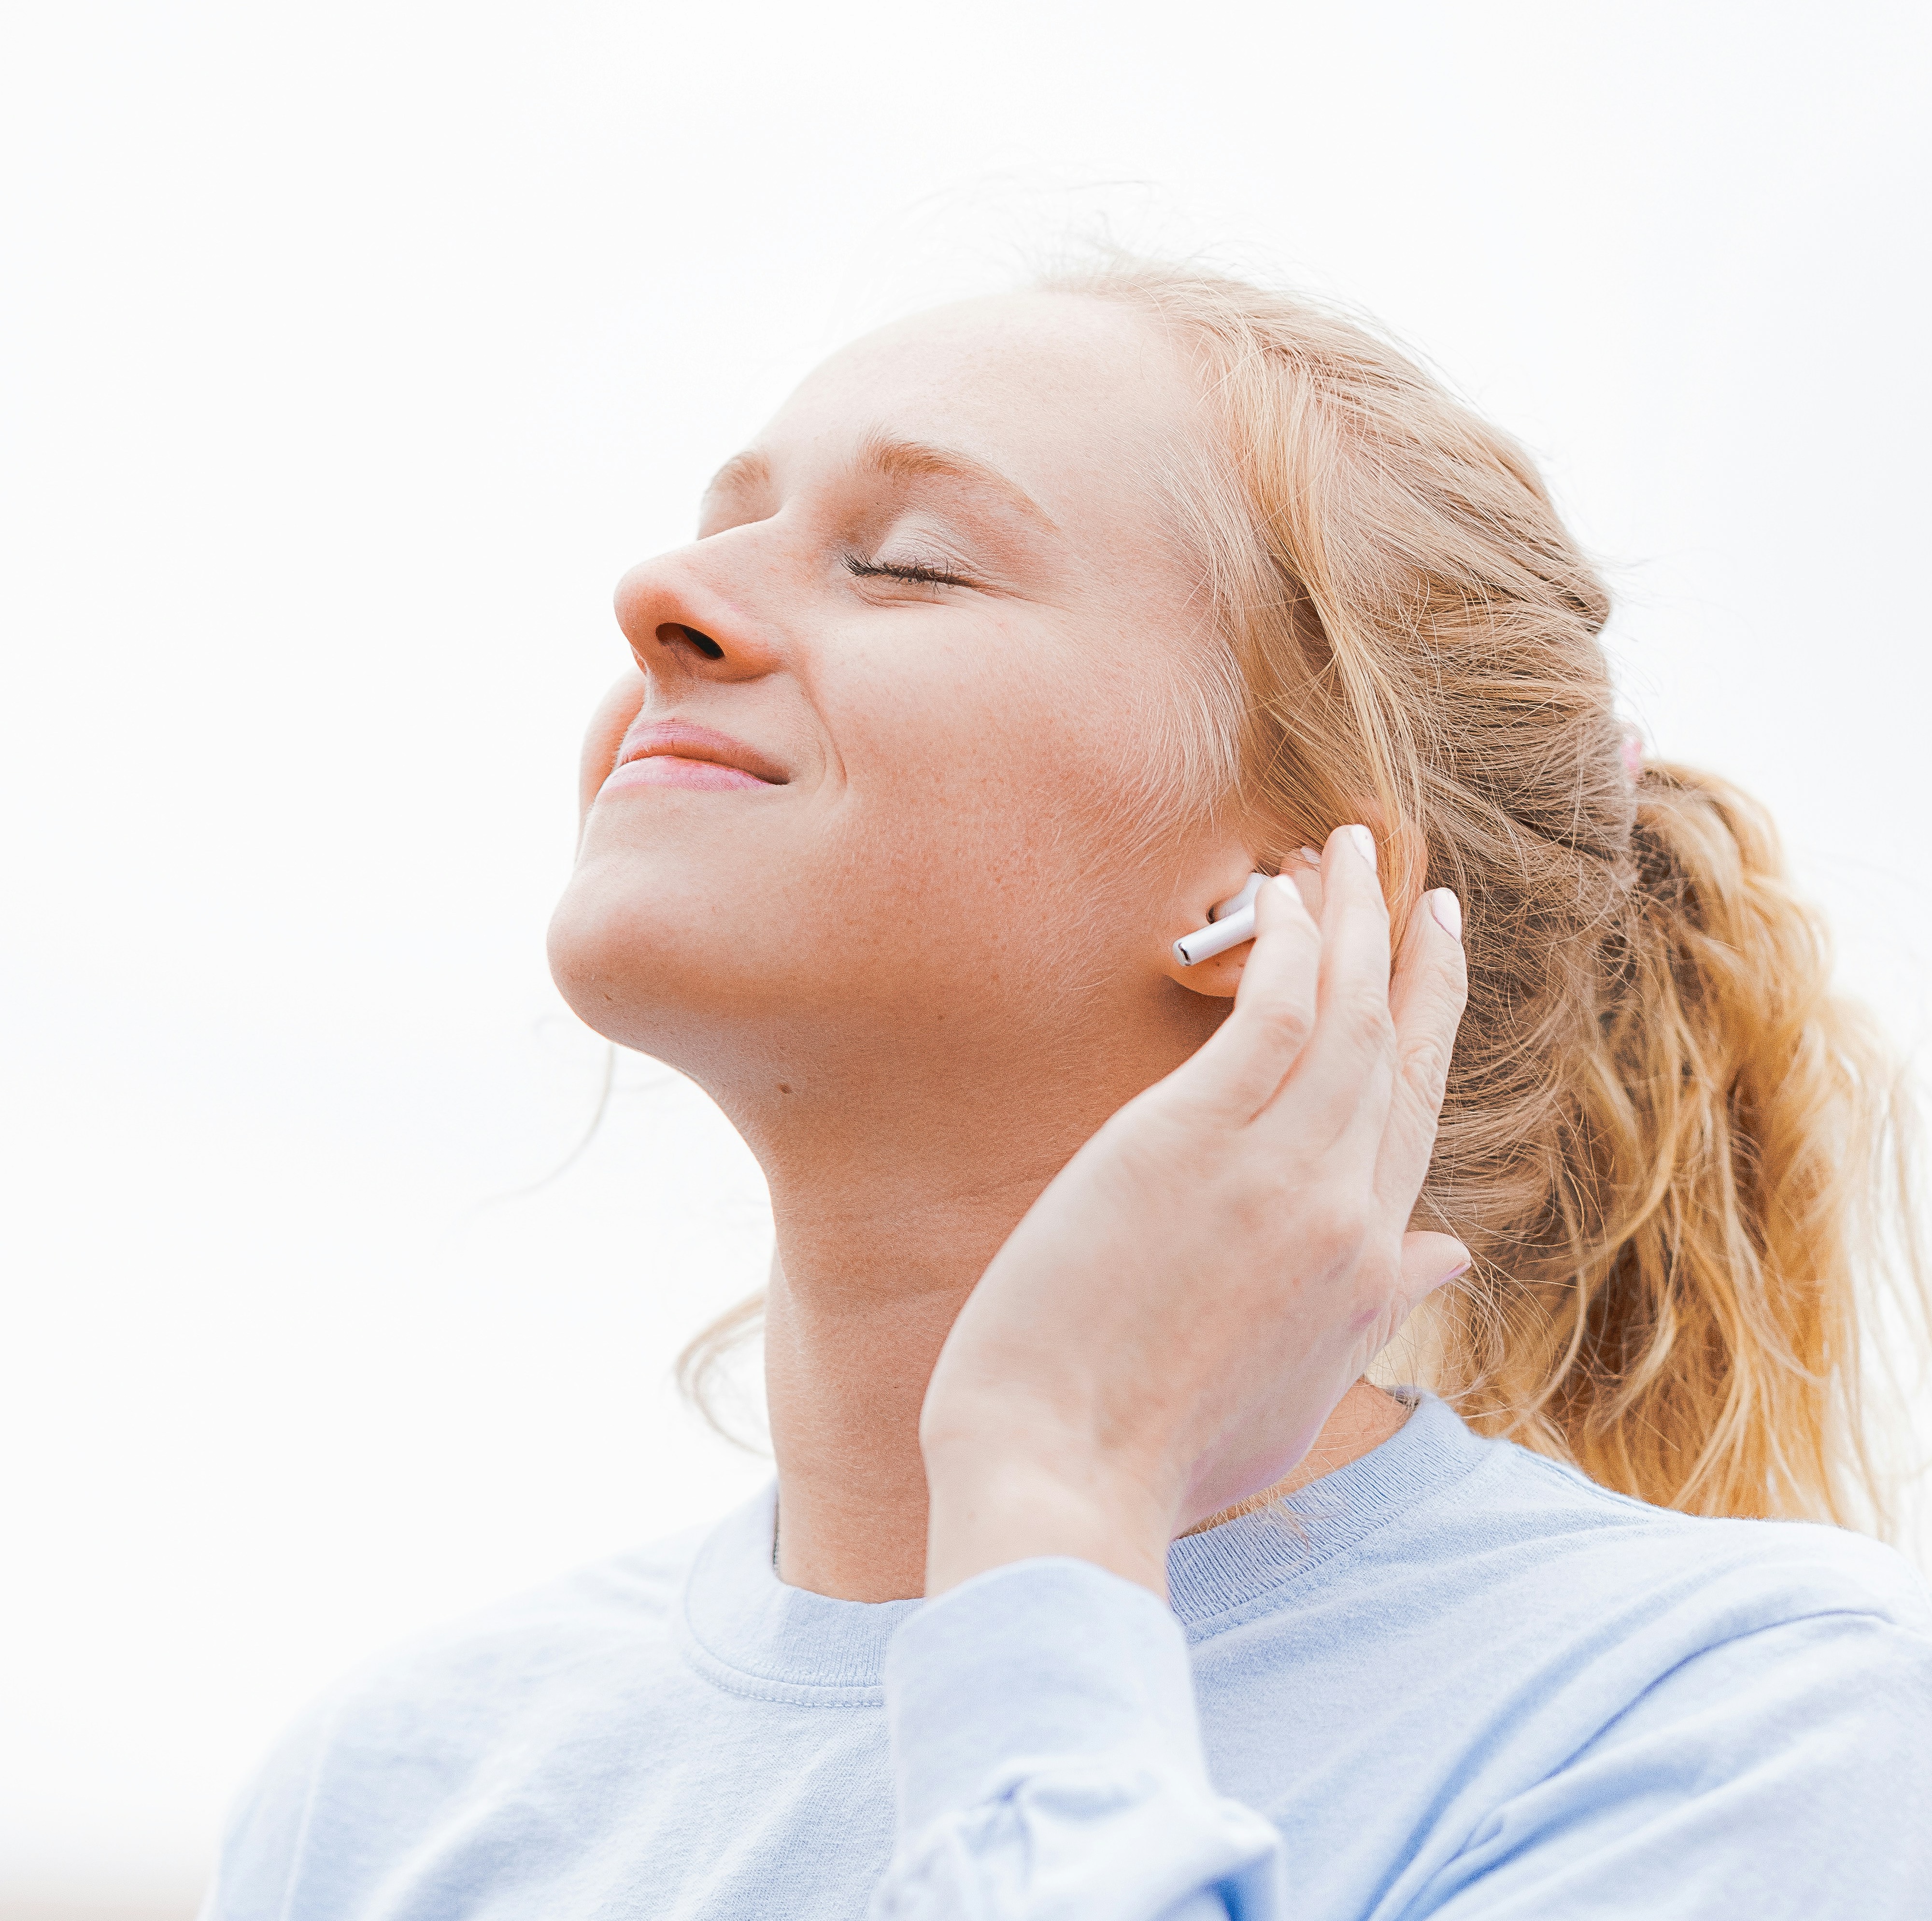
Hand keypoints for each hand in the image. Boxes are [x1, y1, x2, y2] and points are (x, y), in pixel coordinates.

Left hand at [919, 825, 1469, 1596]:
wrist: (1067, 1477)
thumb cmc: (1160, 1447)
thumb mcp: (1301, 1391)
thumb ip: (1376, 1310)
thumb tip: (1448, 1252)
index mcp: (1362, 1266)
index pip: (1413, 1121)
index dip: (1430, 1033)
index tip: (1430, 966)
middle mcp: (1344, 1210)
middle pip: (1396, 1054)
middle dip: (1412, 961)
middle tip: (1419, 889)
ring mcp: (1277, 1172)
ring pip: (1344, 1015)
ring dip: (1352, 921)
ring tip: (1344, 845)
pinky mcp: (1192, 1140)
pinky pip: (1272, 1017)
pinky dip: (1289, 948)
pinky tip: (1282, 895)